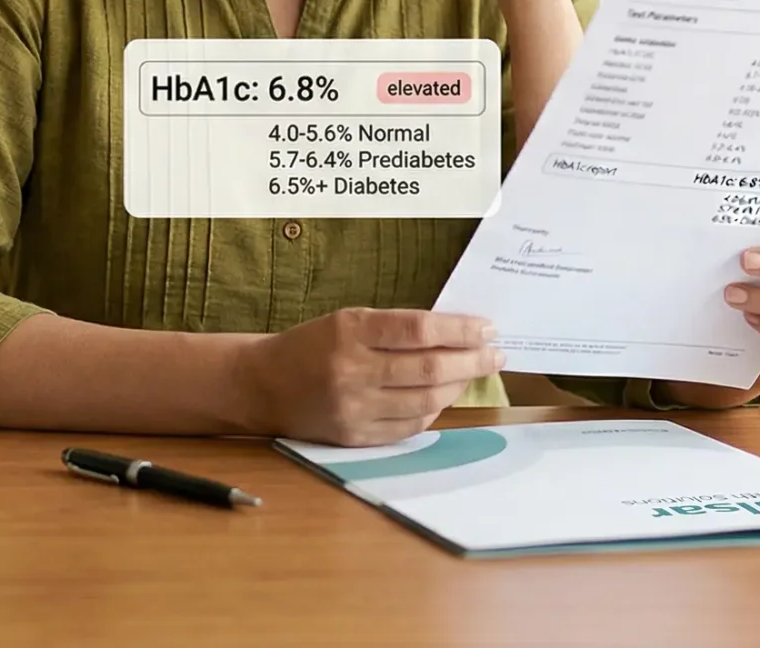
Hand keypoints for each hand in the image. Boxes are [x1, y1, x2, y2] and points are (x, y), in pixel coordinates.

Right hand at [234, 307, 504, 446]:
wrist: (263, 384)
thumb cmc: (312, 345)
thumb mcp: (348, 321)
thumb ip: (396, 328)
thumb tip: (457, 334)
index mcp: (350, 331)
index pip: (419, 330)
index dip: (460, 329)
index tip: (488, 328)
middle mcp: (352, 371)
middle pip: (429, 369)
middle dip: (472, 361)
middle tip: (496, 353)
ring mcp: (354, 409)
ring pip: (426, 401)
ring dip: (458, 386)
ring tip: (473, 372)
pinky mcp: (355, 437)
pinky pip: (410, 427)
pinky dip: (433, 410)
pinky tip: (443, 396)